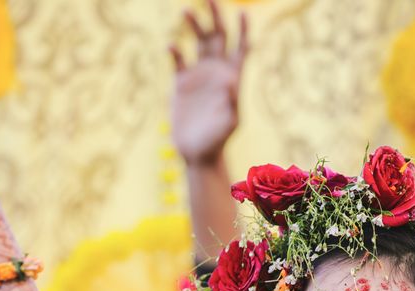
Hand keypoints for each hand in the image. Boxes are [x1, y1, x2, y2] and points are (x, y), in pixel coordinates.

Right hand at [170, 0, 247, 164]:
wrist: (199, 153)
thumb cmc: (219, 140)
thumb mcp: (230, 122)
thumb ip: (232, 102)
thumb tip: (230, 82)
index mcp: (232, 77)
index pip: (241, 47)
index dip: (242, 30)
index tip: (242, 12)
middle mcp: (216, 72)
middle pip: (218, 37)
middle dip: (215, 16)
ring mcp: (198, 76)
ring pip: (198, 43)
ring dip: (194, 25)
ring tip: (186, 11)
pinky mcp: (181, 84)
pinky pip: (178, 60)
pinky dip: (175, 51)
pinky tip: (171, 46)